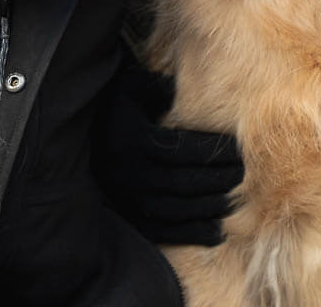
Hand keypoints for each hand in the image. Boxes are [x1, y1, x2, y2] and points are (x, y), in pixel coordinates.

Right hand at [94, 49, 243, 245]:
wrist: (78, 129)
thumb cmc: (116, 102)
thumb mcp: (136, 87)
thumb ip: (164, 90)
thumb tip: (196, 96)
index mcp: (134, 140)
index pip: (182, 150)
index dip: (212, 152)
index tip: (238, 150)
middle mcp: (130, 172)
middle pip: (182, 182)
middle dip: (217, 180)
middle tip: (242, 174)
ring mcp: (126, 196)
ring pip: (175, 209)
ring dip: (208, 207)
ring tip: (234, 200)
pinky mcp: (126, 212)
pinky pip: (161, 230)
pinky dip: (190, 234)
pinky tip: (216, 232)